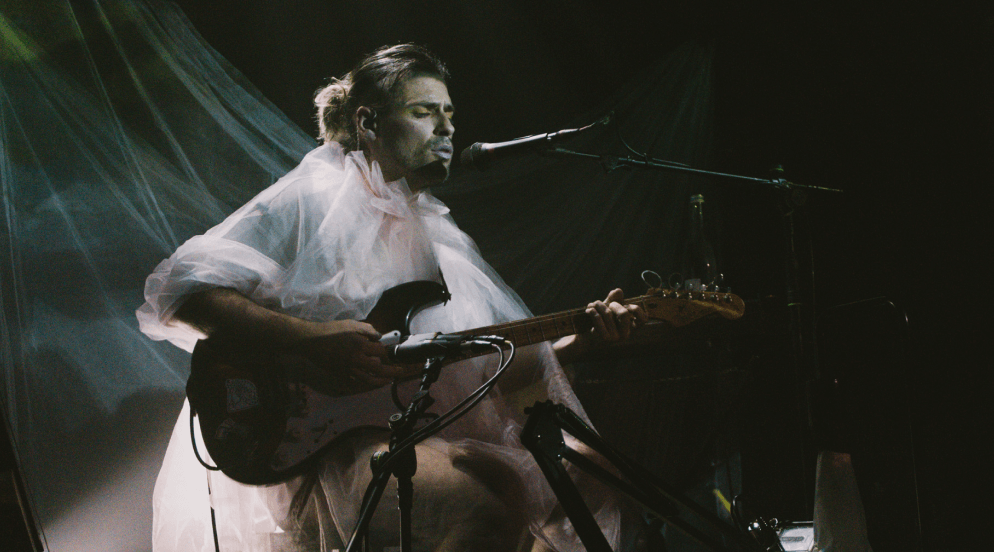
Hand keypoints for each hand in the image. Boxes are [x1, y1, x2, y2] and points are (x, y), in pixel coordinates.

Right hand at [292, 320, 421, 392]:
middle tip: (400, 372)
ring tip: (388, 380)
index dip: (390, 352)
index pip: (381, 352)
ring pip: (368, 380)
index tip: (396, 353)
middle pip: (379, 370)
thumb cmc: (331, 330)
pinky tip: (370, 382)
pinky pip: (355, 382)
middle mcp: (356, 360)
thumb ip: (368, 330)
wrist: (311, 341)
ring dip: (380, 381)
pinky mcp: (340, 375)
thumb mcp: (352, 324)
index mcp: (360, 346)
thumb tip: (379, 337)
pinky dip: (364, 384)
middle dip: (392, 372)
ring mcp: (348, 369)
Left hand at [585, 288, 647, 341]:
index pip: (643, 319)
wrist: (587, 334)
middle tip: (607, 304)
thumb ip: (614, 298)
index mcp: (631, 327)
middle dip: (613, 304)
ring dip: (598, 305)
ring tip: (593, 304)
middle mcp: (626, 334)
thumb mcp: (609, 307)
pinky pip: (599, 318)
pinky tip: (589, 310)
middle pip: (623, 313)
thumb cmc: (602, 319)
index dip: (636, 309)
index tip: (626, 305)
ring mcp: (616, 338)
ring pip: (608, 314)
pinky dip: (592, 311)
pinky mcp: (604, 338)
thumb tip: (618, 291)